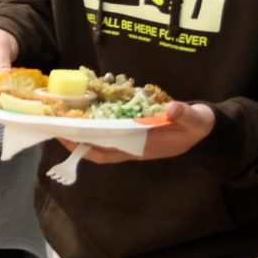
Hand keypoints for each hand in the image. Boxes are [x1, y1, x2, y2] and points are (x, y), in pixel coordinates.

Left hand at [59, 101, 215, 163]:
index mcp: (143, 148)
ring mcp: (131, 137)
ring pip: (100, 137)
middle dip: (75, 137)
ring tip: (63, 113)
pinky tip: (85, 105)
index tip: (66, 137)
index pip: (107, 152)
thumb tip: (172, 109)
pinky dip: (96, 119)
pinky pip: (108, 126)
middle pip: (96, 145)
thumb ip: (185, 115)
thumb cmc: (197, 127)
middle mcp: (132, 146)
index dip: (85, 147)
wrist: (203, 128)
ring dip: (82, 128)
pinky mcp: (132, 127)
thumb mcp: (196, 121)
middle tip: (55, 121)